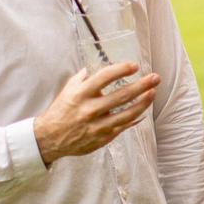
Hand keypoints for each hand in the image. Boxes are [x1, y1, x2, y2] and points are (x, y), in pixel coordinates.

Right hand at [34, 64, 159, 164]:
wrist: (48, 138)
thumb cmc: (61, 110)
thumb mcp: (69, 89)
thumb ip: (85, 77)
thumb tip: (101, 65)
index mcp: (80, 94)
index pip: (104, 77)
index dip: (122, 70)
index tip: (135, 66)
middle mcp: (90, 109)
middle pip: (122, 95)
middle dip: (143, 85)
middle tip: (156, 78)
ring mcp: (97, 125)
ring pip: (128, 114)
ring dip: (144, 102)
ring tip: (153, 92)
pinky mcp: (102, 138)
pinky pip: (124, 127)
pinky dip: (135, 117)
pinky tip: (143, 110)